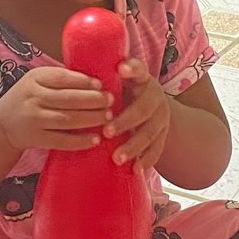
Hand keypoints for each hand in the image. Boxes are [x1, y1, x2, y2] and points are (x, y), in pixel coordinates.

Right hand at [0, 66, 110, 151]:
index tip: (101, 85)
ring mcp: (34, 120)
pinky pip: (62, 141)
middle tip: (110, 101)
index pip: (62, 78)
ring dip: (91, 119)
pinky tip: (96, 139)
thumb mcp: (37, 81)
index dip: (83, 81)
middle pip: (68, 99)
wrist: (2, 124)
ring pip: (67, 119)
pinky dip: (80, 141)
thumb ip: (60, 78)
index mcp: (34, 79)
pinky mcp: (37, 139)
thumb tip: (96, 80)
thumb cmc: (28, 98)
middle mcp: (33, 98)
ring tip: (107, 117)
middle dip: (92, 100)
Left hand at [106, 59, 169, 173]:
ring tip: (117, 158)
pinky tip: (136, 170)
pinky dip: (147, 160)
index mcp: (141, 78)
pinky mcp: (164, 133)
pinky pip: (158, 148)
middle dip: (125, 121)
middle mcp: (155, 95)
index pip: (138, 69)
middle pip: (143, 109)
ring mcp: (161, 116)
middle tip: (107, 132)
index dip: (132, 68)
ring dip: (134, 146)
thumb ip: (102, 77)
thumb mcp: (116, 80)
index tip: (121, 69)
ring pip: (150, 132)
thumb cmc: (123, 92)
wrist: (150, 104)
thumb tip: (74, 70)